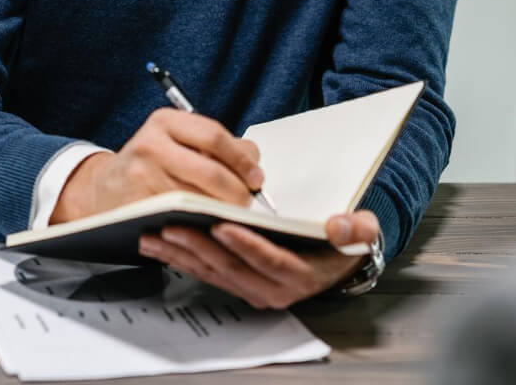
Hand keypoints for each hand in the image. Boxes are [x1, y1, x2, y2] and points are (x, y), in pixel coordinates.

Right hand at [51, 108, 263, 222]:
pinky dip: (201, 224)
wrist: (103, 190)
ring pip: (200, 200)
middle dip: (238, 193)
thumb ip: (217, 145)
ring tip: (229, 215)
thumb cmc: (151, 165)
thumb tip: (253, 161)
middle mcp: (151, 144)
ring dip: (222, 212)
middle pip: (212, 172)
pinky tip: (207, 225)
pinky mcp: (138, 206)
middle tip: (246, 202)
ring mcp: (142, 176)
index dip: (242, 160)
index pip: (214, 136)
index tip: (256, 177)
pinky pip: (182, 218)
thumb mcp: (177, 142)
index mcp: (165, 122)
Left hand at [137, 209, 379, 308]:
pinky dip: (180, 259)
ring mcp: (252, 290)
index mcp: (301, 275)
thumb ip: (356, 230)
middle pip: (232, 268)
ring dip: (181, 254)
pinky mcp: (236, 285)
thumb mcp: (361, 232)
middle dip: (200, 246)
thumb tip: (338, 226)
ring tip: (154, 233)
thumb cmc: (342, 243)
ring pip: (212, 272)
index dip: (246, 245)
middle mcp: (274, 290)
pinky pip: (205, 273)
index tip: (222, 224)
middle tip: (173, 225)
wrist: (335, 262)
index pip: (270, 261)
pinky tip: (159, 244)